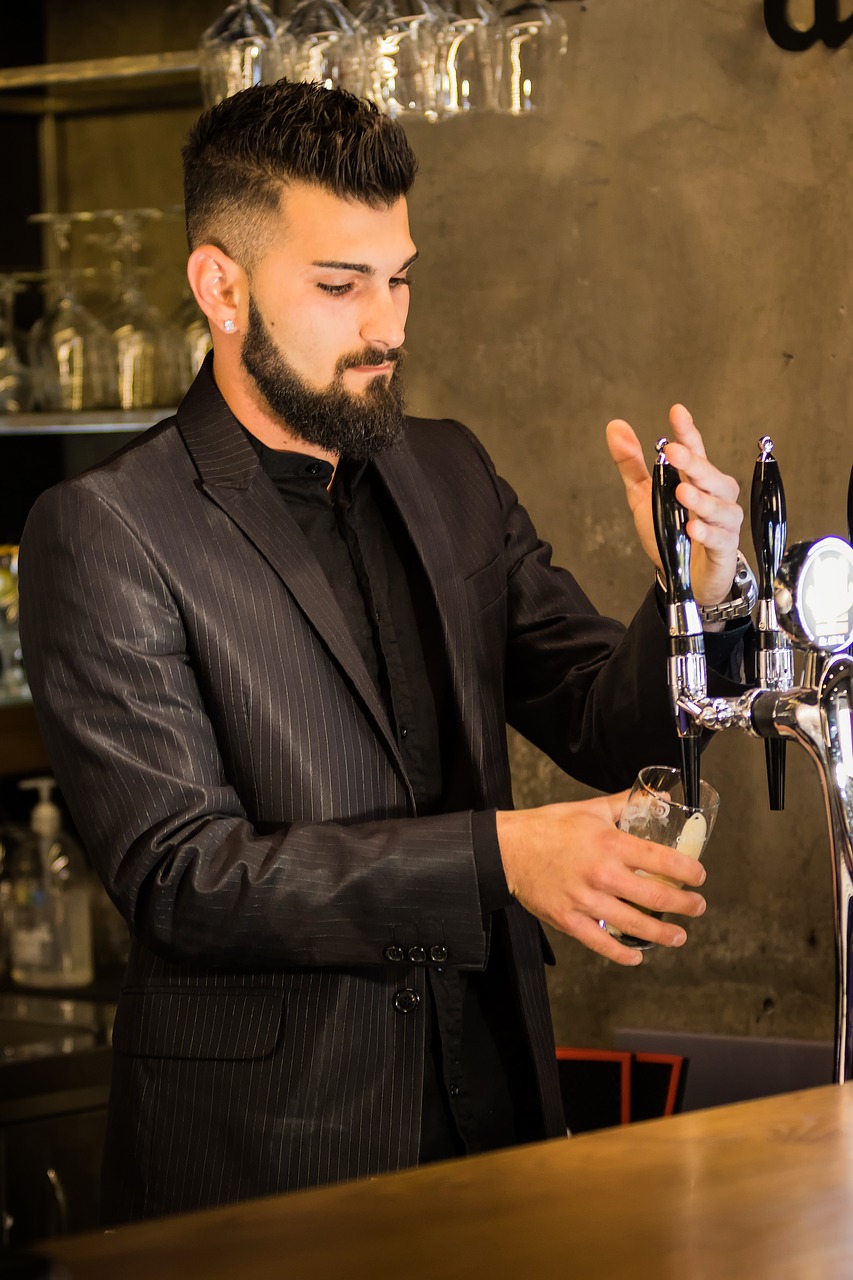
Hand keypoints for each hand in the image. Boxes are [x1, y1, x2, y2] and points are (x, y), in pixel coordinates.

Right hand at [496, 793, 706, 965]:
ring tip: (678, 936)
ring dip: (663, 934)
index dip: (689, 871)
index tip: (699, 877)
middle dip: (685, 905)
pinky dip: (622, 954)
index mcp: (611, 843)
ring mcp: (586, 900)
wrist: (508, 849)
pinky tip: (636, 956)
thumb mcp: (591, 809)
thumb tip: (660, 798)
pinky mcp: (568, 919)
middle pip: (656, 897)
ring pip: (634, 925)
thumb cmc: (550, 826)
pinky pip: (600, 943)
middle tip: (697, 907)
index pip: (663, 860)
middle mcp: (603, 874)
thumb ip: (627, 804)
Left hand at [606, 404, 742, 607]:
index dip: (687, 431)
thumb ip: (631, 464)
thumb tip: (615, 427)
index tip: (677, 412)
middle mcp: (715, 494)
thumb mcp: (644, 496)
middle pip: (708, 475)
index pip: (694, 449)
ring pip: (719, 505)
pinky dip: (707, 532)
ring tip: (681, 493)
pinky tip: (692, 528)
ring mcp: (723, 520)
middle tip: (673, 451)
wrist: (685, 577)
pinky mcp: (726, 546)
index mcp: (695, 478)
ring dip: (700, 499)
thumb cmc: (669, 531)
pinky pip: (720, 537)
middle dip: (692, 463)